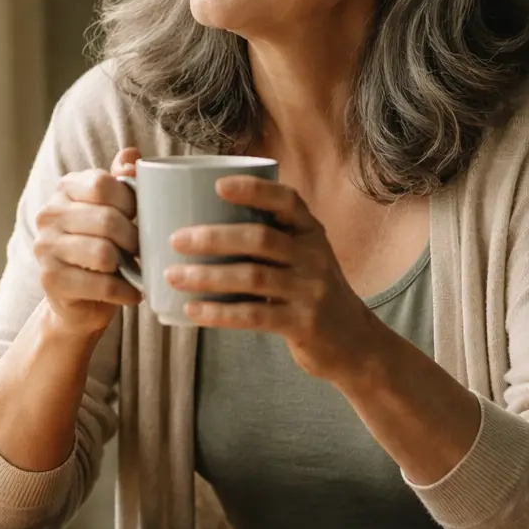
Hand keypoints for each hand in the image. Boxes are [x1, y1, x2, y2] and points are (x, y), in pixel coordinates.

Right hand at [32, 148, 143, 338]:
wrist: (78, 299)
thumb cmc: (102, 247)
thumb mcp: (113, 210)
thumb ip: (121, 181)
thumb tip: (131, 156)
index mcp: (65, 188)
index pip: (102, 184)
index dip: (131, 201)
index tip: (140, 217)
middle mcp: (48, 214)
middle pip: (106, 220)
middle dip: (134, 238)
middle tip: (143, 250)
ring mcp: (44, 248)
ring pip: (103, 253)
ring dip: (130, 265)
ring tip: (136, 269)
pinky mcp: (50, 280)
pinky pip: (101, 284)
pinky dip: (125, 291)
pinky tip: (133, 293)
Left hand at [165, 176, 372, 381]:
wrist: (355, 343)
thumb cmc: (312, 293)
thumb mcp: (304, 258)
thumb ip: (270, 240)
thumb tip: (201, 223)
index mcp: (311, 232)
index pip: (286, 200)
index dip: (253, 190)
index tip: (217, 186)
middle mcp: (314, 256)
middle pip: (260, 238)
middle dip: (214, 237)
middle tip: (176, 239)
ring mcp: (311, 291)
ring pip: (252, 277)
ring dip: (207, 276)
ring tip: (173, 275)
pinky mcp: (303, 324)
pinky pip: (254, 316)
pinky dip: (219, 313)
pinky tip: (192, 310)